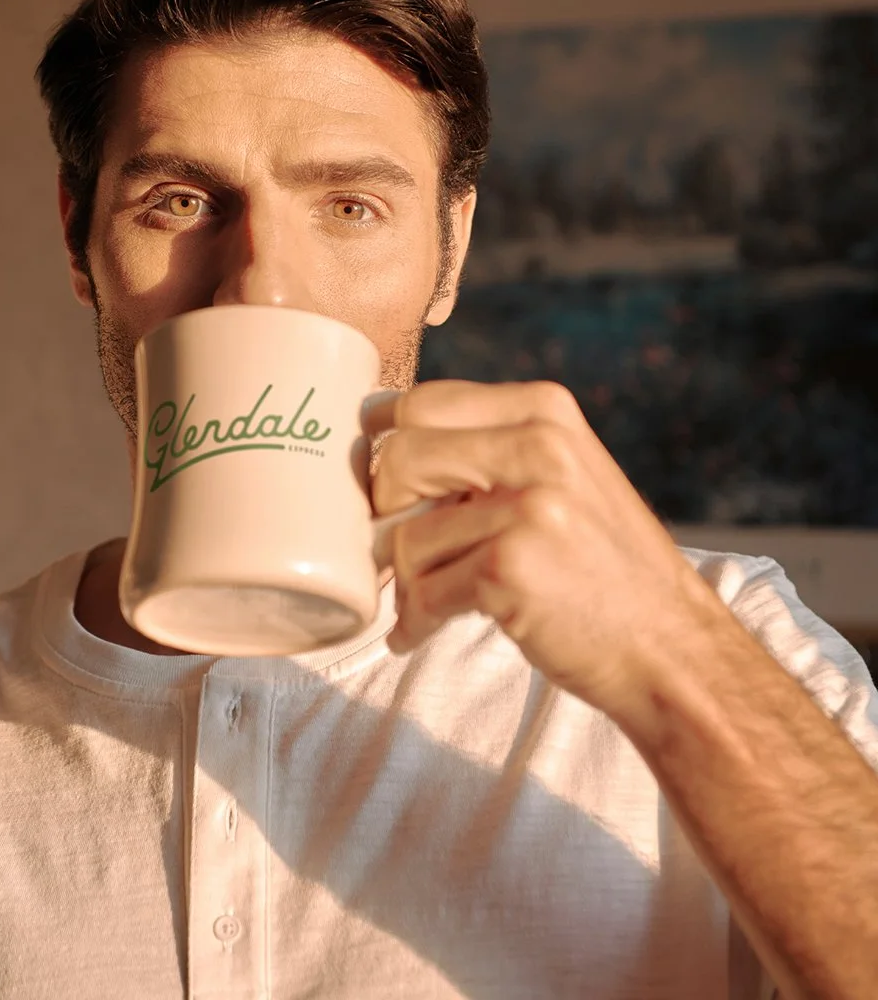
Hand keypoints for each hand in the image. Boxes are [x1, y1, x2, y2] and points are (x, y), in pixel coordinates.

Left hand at [364, 379, 730, 718]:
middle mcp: (539, 445)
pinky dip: (415, 618)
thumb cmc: (600, 565)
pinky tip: (421, 629)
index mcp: (544, 410)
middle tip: (397, 545)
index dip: (385, 446)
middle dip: (386, 510)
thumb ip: (487, 451)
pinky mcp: (510, 566)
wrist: (669, 645)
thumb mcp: (559, 476)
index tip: (377, 480)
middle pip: (401, 458)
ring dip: (406, 579)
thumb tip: (381, 446)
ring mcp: (527, 505)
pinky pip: (423, 589)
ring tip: (426, 599)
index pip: (421, 403)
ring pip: (406, 533)